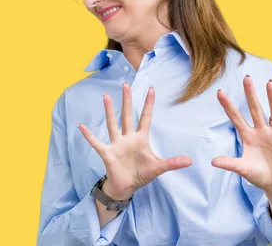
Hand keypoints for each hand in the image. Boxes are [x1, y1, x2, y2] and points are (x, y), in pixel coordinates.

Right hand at [78, 83, 192, 199]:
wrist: (126, 187)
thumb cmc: (141, 174)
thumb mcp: (158, 168)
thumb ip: (172, 163)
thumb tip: (190, 160)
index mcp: (141, 139)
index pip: (146, 118)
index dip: (149, 104)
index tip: (151, 89)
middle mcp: (128, 138)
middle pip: (128, 115)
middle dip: (127, 100)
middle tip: (126, 84)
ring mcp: (116, 144)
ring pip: (113, 124)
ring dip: (109, 111)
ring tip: (107, 96)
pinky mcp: (107, 153)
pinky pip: (96, 143)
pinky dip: (89, 136)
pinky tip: (81, 126)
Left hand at [213, 75, 271, 192]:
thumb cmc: (258, 174)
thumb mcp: (243, 168)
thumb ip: (230, 164)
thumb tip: (213, 161)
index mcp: (247, 136)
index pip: (236, 117)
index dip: (228, 106)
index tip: (219, 92)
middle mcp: (260, 131)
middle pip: (254, 109)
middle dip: (250, 94)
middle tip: (246, 78)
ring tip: (269, 83)